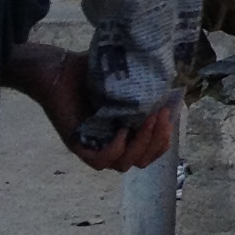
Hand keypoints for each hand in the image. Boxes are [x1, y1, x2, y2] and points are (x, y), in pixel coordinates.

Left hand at [8, 46, 174, 170]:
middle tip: (161, 115)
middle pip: (140, 161)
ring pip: (123, 164)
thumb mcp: (126, 81)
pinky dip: (115, 149)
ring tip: (146, 119)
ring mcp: (94, 146)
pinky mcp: (78, 145)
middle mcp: (111, 143)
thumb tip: (174, 87)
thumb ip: (145, 89)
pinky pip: (100, 160)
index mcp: (125, 132)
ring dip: (141, 145)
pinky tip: (122, 130)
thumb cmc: (92, 72)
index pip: (150, 152)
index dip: (163, 141)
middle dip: (157, 141)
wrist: (60, 69)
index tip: (170, 116)